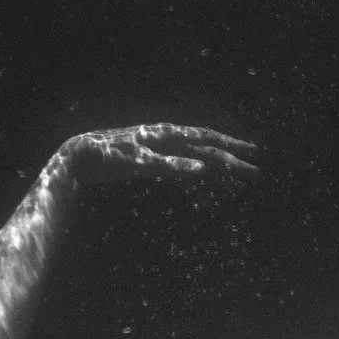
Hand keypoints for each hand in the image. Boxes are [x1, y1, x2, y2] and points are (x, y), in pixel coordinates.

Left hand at [55, 124, 259, 188]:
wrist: (82, 157)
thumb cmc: (108, 155)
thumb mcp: (139, 161)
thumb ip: (171, 165)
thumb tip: (201, 168)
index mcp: (170, 135)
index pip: (209, 139)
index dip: (232, 147)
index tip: (253, 153)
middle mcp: (171, 142)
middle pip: (209, 153)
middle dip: (233, 165)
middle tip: (255, 176)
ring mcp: (165, 155)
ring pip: (199, 166)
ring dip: (218, 180)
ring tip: (237, 193)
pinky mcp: (156, 167)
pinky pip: (183, 178)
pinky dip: (197, 190)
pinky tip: (208, 203)